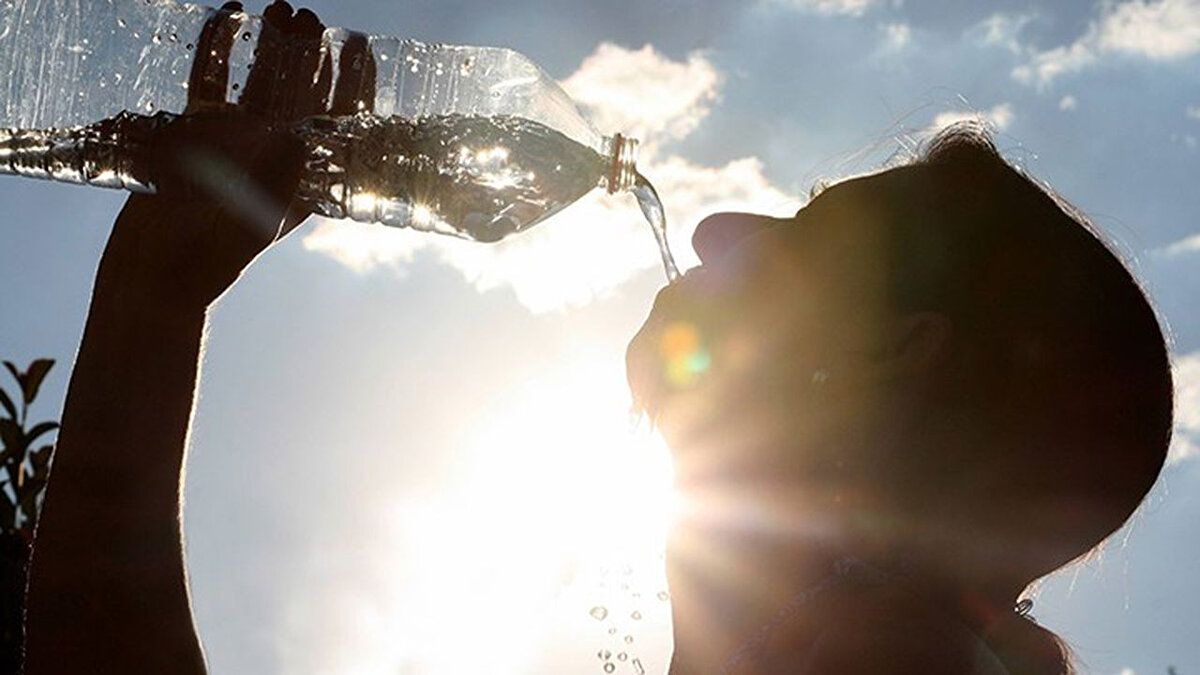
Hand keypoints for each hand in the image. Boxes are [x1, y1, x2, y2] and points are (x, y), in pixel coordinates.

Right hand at [116, 0, 376, 305]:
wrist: (157, 272)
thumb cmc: (214, 257)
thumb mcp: (257, 220)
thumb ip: (282, 181)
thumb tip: (304, 138)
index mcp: (305, 177)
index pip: (337, 123)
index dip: (352, 84)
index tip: (359, 46)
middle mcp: (275, 153)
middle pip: (300, 93)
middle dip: (310, 54)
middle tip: (312, 17)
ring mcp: (237, 139)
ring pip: (259, 81)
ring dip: (271, 46)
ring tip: (279, 9)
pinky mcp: (196, 130)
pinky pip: (210, 81)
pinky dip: (219, 49)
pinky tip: (229, 17)